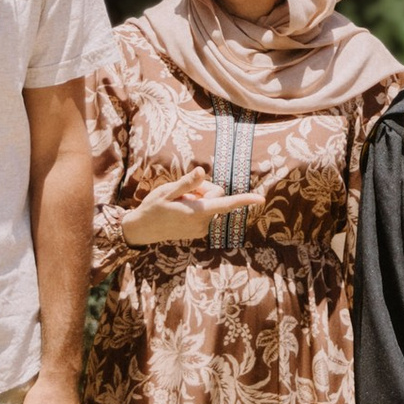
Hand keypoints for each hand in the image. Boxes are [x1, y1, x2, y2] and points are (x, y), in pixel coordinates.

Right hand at [115, 173, 260, 246]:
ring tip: (179, 203)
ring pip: (211, 203)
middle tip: (183, 191)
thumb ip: (187, 183)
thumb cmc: (154, 207)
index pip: (226, 204)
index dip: (244, 200)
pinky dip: (197, 207)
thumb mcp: (167, 191)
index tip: (261, 199)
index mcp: (197, 212)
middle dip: (204, 189)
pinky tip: (181, 210)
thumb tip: (201, 171)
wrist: (142, 229)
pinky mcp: (198, 231)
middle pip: (216, 195)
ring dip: (199, 198)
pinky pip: (206, 212)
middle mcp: (203, 223)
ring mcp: (201, 229)